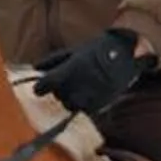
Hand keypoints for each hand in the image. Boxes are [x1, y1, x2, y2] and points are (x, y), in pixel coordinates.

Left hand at [30, 29, 149, 118]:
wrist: (126, 56)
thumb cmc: (98, 51)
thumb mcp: (74, 51)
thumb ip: (53, 60)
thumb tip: (35, 68)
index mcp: (69, 70)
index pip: (45, 85)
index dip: (40, 87)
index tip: (40, 87)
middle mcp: (77, 85)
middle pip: (58, 96)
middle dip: (59, 90)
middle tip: (66, 83)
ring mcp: (89, 96)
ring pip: (69, 105)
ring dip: (70, 99)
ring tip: (78, 89)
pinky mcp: (99, 104)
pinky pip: (84, 110)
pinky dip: (83, 104)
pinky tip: (88, 94)